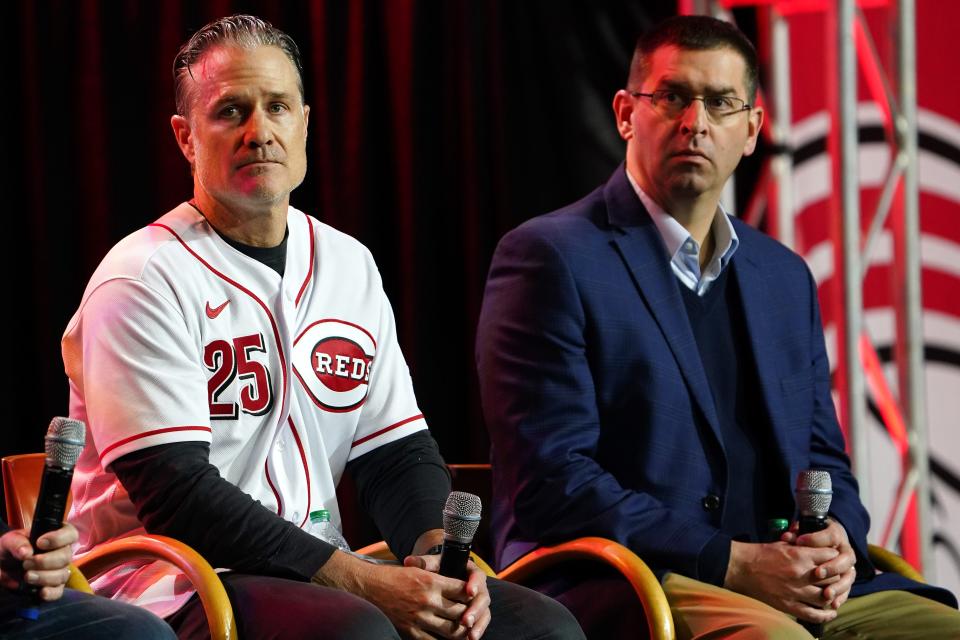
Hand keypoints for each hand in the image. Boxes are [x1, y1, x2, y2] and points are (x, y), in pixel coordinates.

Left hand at [0, 524, 77, 600]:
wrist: (4, 566)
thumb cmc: (12, 549)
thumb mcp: (10, 540)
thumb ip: (17, 542)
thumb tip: (26, 553)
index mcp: (56, 536)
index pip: (70, 534)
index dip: (59, 538)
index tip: (40, 543)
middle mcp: (62, 553)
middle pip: (66, 557)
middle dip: (46, 561)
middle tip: (26, 563)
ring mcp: (59, 571)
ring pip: (62, 575)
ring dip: (44, 577)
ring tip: (26, 576)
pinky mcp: (53, 587)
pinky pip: (58, 591)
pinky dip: (51, 593)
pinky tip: (41, 592)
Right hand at [314, 550, 489, 638]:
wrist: (367, 586)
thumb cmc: (393, 576)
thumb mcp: (417, 570)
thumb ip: (437, 578)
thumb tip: (459, 587)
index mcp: (430, 581)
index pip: (462, 590)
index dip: (471, 595)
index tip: (475, 598)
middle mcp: (427, 599)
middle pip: (460, 611)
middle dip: (469, 615)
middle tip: (474, 617)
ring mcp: (418, 617)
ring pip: (450, 630)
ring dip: (461, 631)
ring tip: (466, 632)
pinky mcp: (410, 631)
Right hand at [723, 540, 840, 623]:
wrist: (741, 568)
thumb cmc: (760, 554)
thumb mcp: (783, 544)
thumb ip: (802, 546)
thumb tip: (817, 547)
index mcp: (799, 556)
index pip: (830, 556)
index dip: (834, 556)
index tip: (834, 558)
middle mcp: (801, 574)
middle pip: (832, 578)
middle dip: (836, 576)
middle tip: (836, 576)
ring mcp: (795, 592)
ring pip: (826, 597)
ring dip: (833, 595)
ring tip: (834, 594)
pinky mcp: (788, 605)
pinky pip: (813, 614)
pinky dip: (824, 615)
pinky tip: (830, 612)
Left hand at [781, 519, 856, 610]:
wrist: (822, 542)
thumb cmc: (809, 536)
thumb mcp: (802, 533)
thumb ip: (795, 535)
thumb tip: (786, 537)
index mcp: (835, 534)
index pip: (830, 536)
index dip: (816, 539)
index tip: (800, 542)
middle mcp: (845, 549)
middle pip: (845, 558)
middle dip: (832, 567)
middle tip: (818, 573)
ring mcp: (848, 565)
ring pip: (849, 576)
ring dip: (838, 586)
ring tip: (826, 593)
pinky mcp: (847, 578)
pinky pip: (847, 589)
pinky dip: (841, 597)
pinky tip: (833, 604)